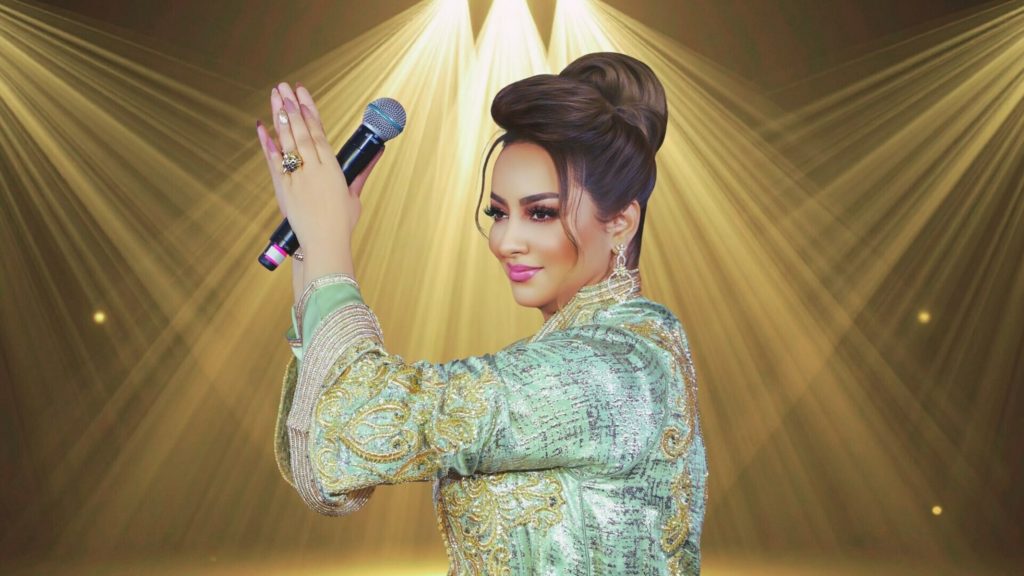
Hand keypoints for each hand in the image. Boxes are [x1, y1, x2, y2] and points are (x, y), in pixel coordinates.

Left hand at [255, 82, 383, 260]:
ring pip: (287, 142)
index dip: (309, 111)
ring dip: (280, 118)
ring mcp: (297, 178)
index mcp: (332, 169)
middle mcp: (313, 170)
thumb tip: (378, 152)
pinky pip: (273, 161)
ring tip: (275, 97)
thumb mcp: (354, 194)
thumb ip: (362, 170)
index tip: (303, 94)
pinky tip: (262, 127)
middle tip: (284, 87)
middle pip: (300, 132)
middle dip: (292, 107)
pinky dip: (267, 144)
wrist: (324, 243)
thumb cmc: (341, 222)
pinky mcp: (284, 188)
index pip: (318, 133)